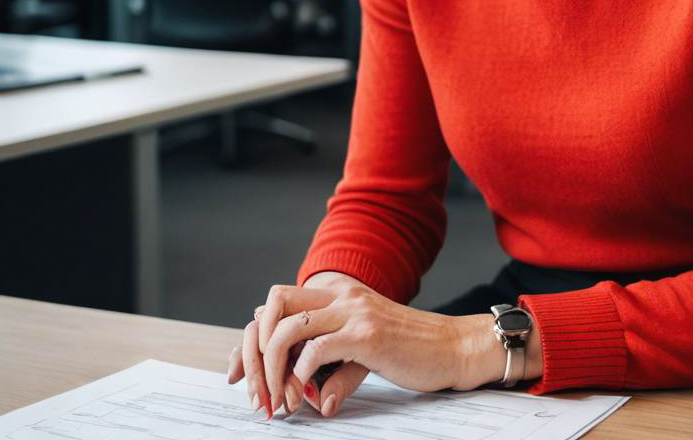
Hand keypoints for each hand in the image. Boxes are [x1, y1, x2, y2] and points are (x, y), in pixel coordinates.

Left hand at [254, 281, 507, 417]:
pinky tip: (306, 399)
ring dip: (272, 370)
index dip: (252, 340)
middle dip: (254, 351)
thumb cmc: (408, 349)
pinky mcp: (365, 333)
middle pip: (272, 305)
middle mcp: (340, 292)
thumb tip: (310, 395)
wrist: (452, 347)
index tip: (241, 377)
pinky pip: (314, 350)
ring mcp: (352, 310)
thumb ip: (330, 360)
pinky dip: (300, 378)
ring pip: (286, 328)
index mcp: (337, 291)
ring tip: (277, 401)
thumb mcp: (360, 347)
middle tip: (256, 392)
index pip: (277, 303)